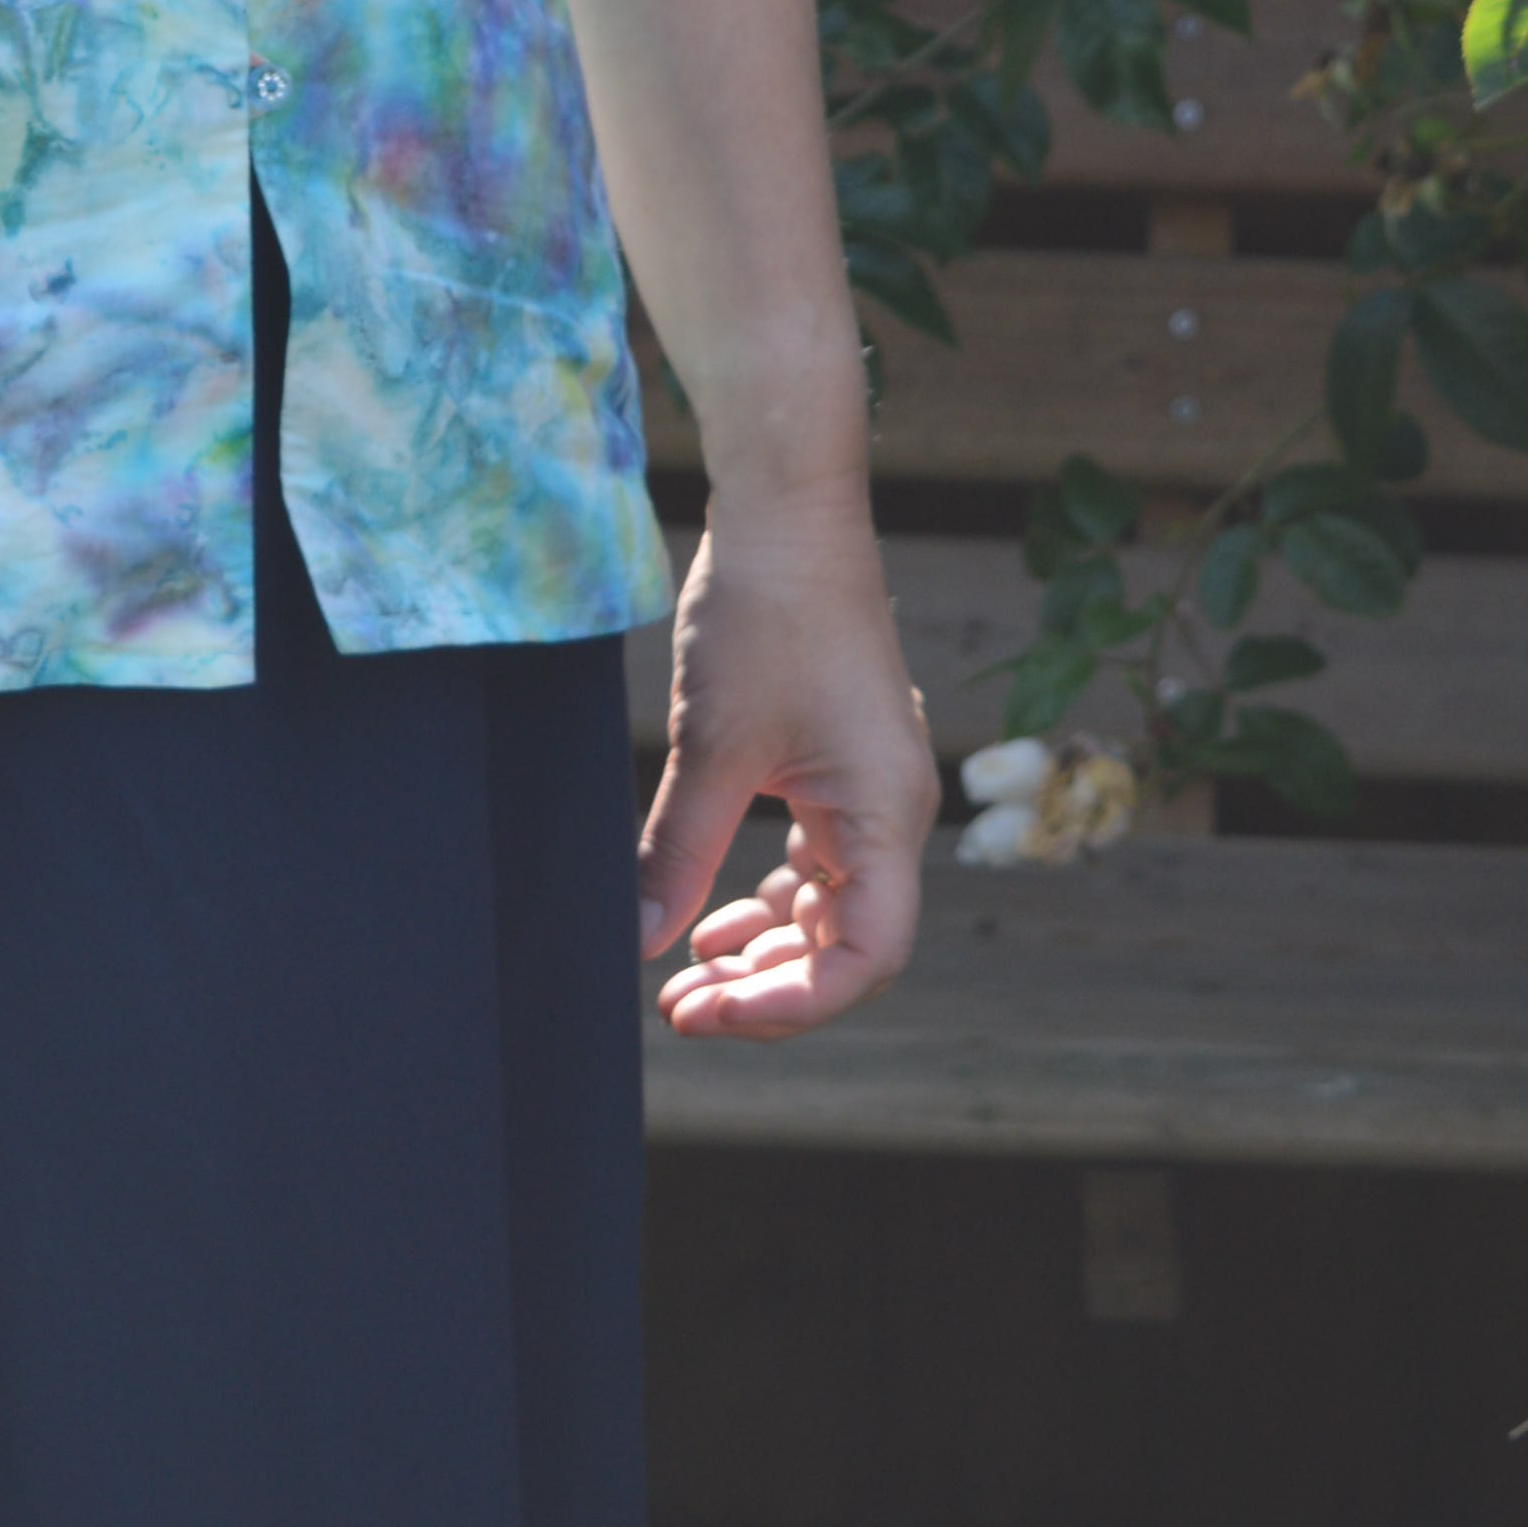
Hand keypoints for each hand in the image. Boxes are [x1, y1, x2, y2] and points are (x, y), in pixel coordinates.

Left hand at [637, 512, 935, 1039]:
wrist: (786, 515)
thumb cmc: (765, 616)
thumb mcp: (712, 745)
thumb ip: (676, 852)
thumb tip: (634, 941)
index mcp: (888, 816)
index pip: (865, 959)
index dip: (788, 1005)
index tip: (704, 1011)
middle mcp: (893, 815)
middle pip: (848, 946)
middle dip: (766, 988)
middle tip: (678, 1011)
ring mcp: (867, 793)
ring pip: (828, 910)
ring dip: (764, 950)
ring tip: (687, 978)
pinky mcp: (835, 771)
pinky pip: (814, 865)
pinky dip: (765, 899)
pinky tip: (709, 919)